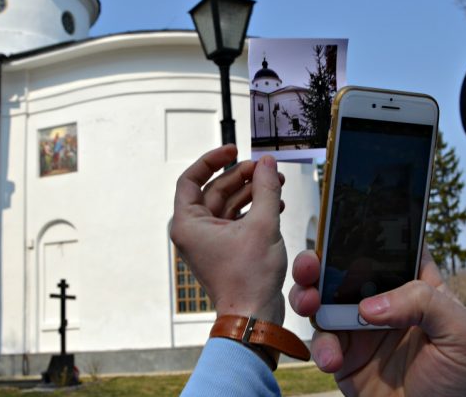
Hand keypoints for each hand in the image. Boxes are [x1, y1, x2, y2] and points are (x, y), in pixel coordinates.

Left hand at [170, 144, 285, 324]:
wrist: (254, 316)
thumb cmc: (248, 279)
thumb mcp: (262, 224)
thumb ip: (266, 188)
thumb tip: (267, 163)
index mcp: (188, 223)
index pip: (190, 179)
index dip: (211, 159)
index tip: (233, 149)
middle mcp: (194, 231)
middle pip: (214, 189)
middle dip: (242, 176)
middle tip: (265, 168)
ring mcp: (209, 242)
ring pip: (228, 205)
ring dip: (252, 193)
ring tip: (277, 184)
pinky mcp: (225, 250)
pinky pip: (236, 220)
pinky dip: (253, 210)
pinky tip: (276, 204)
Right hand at [289, 247, 465, 395]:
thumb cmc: (462, 385)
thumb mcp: (463, 335)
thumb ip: (426, 302)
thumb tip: (369, 305)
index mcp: (418, 287)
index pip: (391, 248)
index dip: (367, 232)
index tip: (344, 222)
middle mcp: (384, 302)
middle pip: (345, 268)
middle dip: (321, 260)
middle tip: (311, 263)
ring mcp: (359, 329)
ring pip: (322, 298)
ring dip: (307, 295)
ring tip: (308, 303)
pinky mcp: (343, 356)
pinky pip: (320, 341)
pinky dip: (320, 347)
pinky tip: (332, 359)